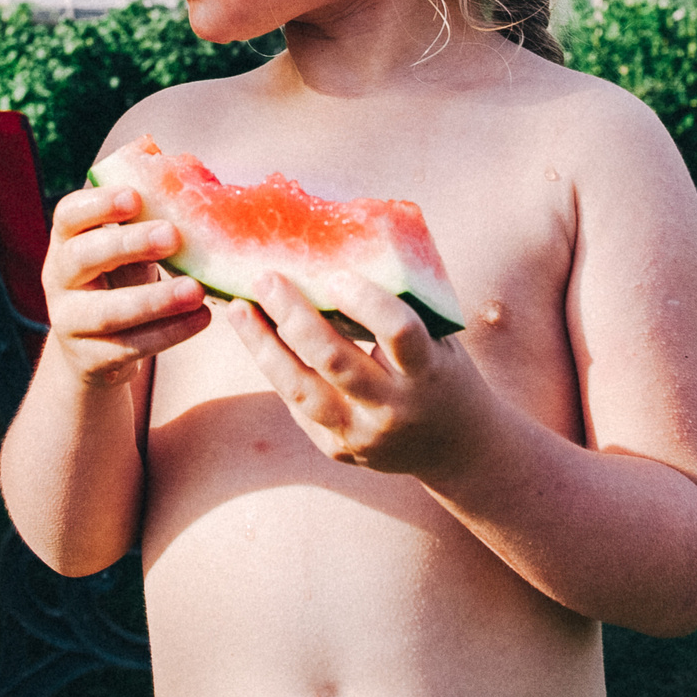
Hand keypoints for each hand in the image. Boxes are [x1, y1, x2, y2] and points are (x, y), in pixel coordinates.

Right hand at [41, 183, 211, 388]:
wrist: (96, 348)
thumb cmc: (118, 276)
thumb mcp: (122, 238)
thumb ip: (139, 198)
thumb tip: (154, 147)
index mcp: (66, 240)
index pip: (68, 215)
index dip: (98, 204)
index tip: (135, 197)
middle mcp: (58, 279)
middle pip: (82, 258)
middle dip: (128, 244)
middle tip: (174, 235)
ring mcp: (70, 321)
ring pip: (107, 311)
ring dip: (155, 299)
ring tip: (197, 290)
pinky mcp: (91, 359)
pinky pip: (130, 348)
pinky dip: (169, 334)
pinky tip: (202, 318)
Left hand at [225, 271, 497, 477]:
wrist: (457, 448)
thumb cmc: (442, 372)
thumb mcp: (439, 340)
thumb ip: (402, 306)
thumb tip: (344, 248)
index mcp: (428, 372)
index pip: (399, 333)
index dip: (366, 302)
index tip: (335, 274)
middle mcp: (393, 408)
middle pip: (334, 360)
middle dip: (293, 316)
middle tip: (265, 278)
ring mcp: (361, 434)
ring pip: (300, 390)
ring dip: (263, 345)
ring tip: (238, 308)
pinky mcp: (337, 448)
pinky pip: (297, 405)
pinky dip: (275, 367)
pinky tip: (256, 336)